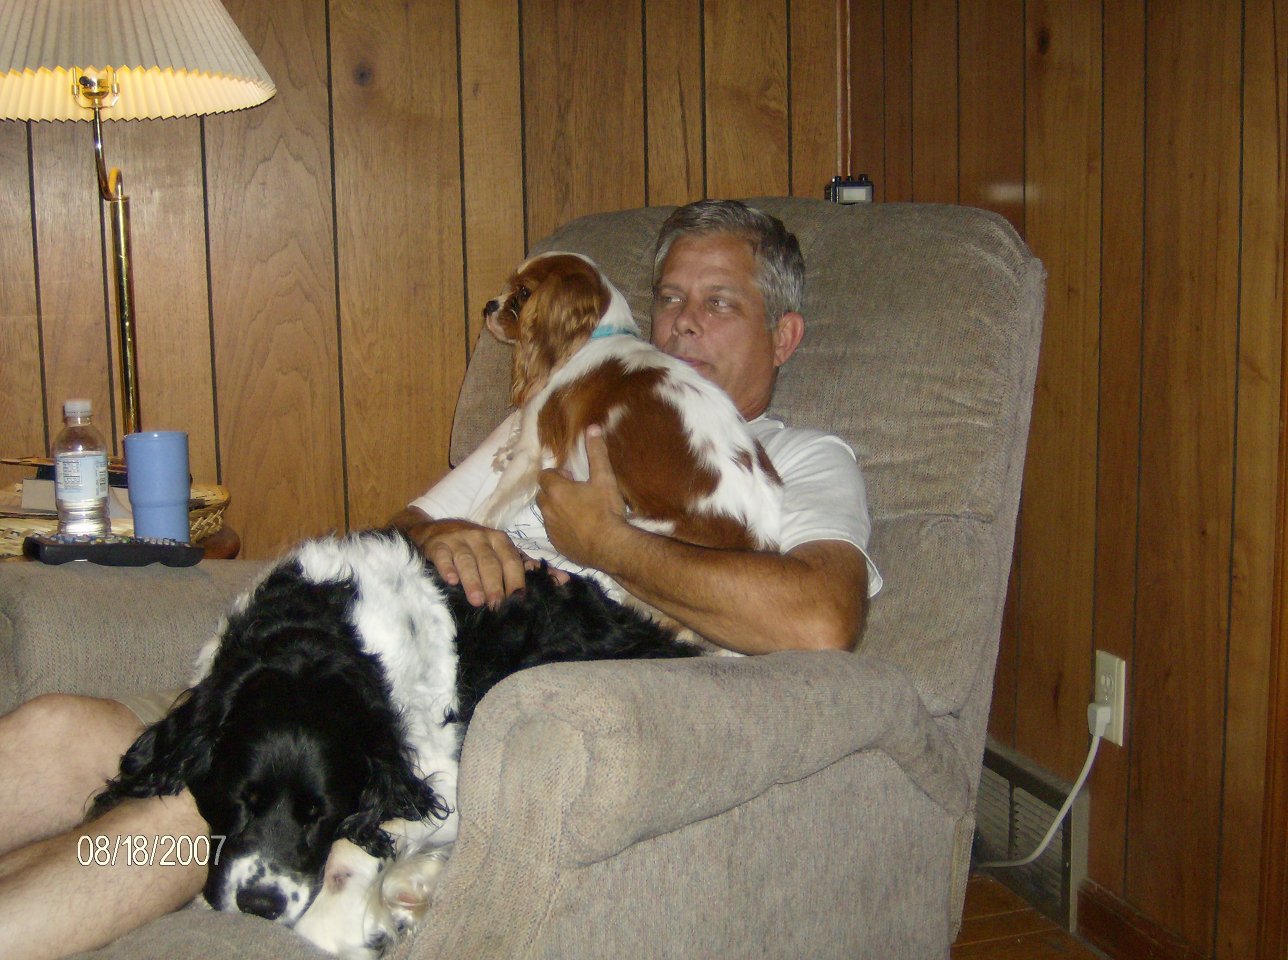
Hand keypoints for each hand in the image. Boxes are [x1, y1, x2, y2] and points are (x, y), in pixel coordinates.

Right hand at [391, 510, 527, 606]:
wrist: (438, 530)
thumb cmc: (477, 546)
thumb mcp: (501, 551)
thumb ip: (528, 565)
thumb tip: (560, 579)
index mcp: (499, 540)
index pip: (510, 560)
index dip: (515, 580)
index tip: (518, 599)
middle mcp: (480, 537)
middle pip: (489, 562)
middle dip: (494, 585)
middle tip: (497, 605)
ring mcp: (458, 540)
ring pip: (467, 561)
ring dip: (472, 581)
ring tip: (477, 601)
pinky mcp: (438, 545)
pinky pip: (443, 556)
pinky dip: (447, 568)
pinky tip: (451, 581)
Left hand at [537, 426, 629, 567]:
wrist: (611, 548)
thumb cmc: (607, 511)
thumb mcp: (604, 479)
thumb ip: (597, 453)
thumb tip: (593, 428)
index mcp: (556, 491)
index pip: (544, 476)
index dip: (557, 475)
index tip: (573, 479)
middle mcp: (548, 510)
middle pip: (544, 495)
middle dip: (555, 492)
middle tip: (577, 494)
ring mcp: (551, 530)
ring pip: (548, 515)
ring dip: (559, 510)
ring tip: (581, 513)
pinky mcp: (557, 546)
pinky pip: (555, 533)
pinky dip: (563, 529)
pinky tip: (582, 531)